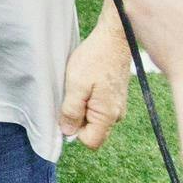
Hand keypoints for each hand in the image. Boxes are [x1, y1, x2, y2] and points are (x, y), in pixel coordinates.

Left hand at [60, 23, 130, 148]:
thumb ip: (72, 110)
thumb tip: (68, 132)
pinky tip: (84, 83)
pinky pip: (98, 107)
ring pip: (94, 118)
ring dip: (82, 107)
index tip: (65, 113)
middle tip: (70, 95)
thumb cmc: (94, 60)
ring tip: (77, 86)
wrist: (113, 40)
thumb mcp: (76, 84)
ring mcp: (117, 106)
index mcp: (107, 116)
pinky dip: (88, 99)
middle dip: (77, 119)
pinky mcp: (115, 97)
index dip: (74, 132)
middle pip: (92, 131)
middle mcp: (116, 115)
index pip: (91, 142)